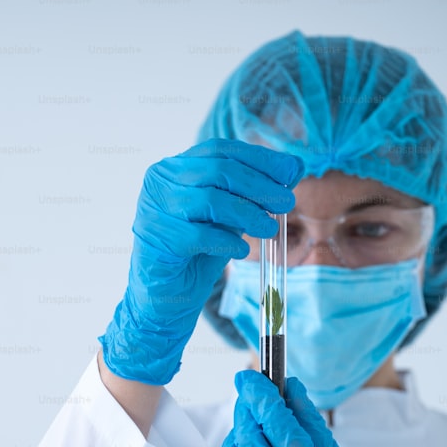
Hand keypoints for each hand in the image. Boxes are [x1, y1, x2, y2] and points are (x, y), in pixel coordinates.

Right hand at [99, 139, 303, 384]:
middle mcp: (160, 180)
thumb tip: (294, 168)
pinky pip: (197, 235)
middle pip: (218, 170)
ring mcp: (152, 207)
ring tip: (268, 230)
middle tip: (286, 203)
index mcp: (177, 167)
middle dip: (259, 186)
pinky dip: (225, 241)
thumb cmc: (197, 252)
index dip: (260, 159)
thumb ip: (253, 192)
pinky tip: (241, 250)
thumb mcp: (230, 216)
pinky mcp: (154, 237)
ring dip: (247, 214)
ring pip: (209, 200)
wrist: (166, 295)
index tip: (291, 172)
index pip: (221, 150)